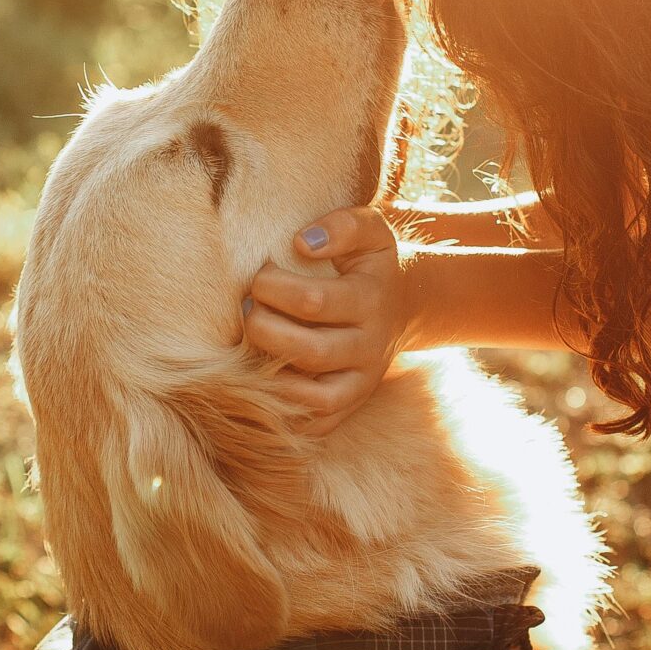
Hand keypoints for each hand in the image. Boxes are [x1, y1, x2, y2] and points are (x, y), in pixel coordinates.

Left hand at [242, 205, 407, 436]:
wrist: (402, 306)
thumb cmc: (370, 264)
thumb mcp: (370, 229)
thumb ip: (342, 226)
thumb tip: (303, 242)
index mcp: (371, 301)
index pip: (313, 301)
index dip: (272, 287)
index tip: (260, 274)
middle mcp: (369, 346)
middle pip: (308, 351)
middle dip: (262, 328)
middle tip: (247, 308)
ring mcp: (361, 382)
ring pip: (310, 395)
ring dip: (267, 372)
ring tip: (251, 342)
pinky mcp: (350, 405)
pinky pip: (316, 423)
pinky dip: (284, 411)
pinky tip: (261, 382)